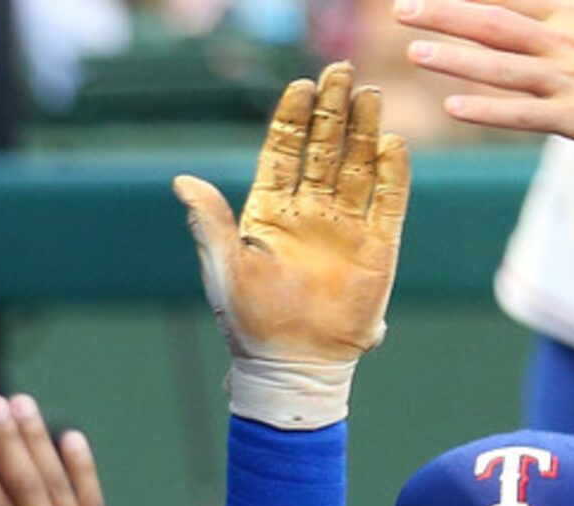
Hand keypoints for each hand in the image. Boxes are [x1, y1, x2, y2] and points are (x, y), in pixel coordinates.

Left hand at [174, 63, 408, 427]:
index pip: (282, 154)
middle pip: (325, 150)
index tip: (298, 85)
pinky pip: (389, 201)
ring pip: (359, 166)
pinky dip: (392, 172)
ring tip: (369, 93)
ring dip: (364, 130)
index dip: (291, 120)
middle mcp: (309, 213)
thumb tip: (181, 181)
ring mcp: (345, 227)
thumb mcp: (224, 267)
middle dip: (332, 111)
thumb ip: (209, 221)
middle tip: (340, 71)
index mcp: (270, 214)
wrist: (291, 366)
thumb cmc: (250, 322)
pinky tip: (392, 143)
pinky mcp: (378, 247)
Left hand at [396, 0, 573, 144]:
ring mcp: (569, 79)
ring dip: (455, 58)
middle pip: (493, 24)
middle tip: (402, 11)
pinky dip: (487, 108)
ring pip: (501, 66)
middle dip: (445, 15)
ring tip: (415, 51)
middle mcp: (565, 42)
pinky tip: (454, 106)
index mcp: (573, 14)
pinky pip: (523, 113)